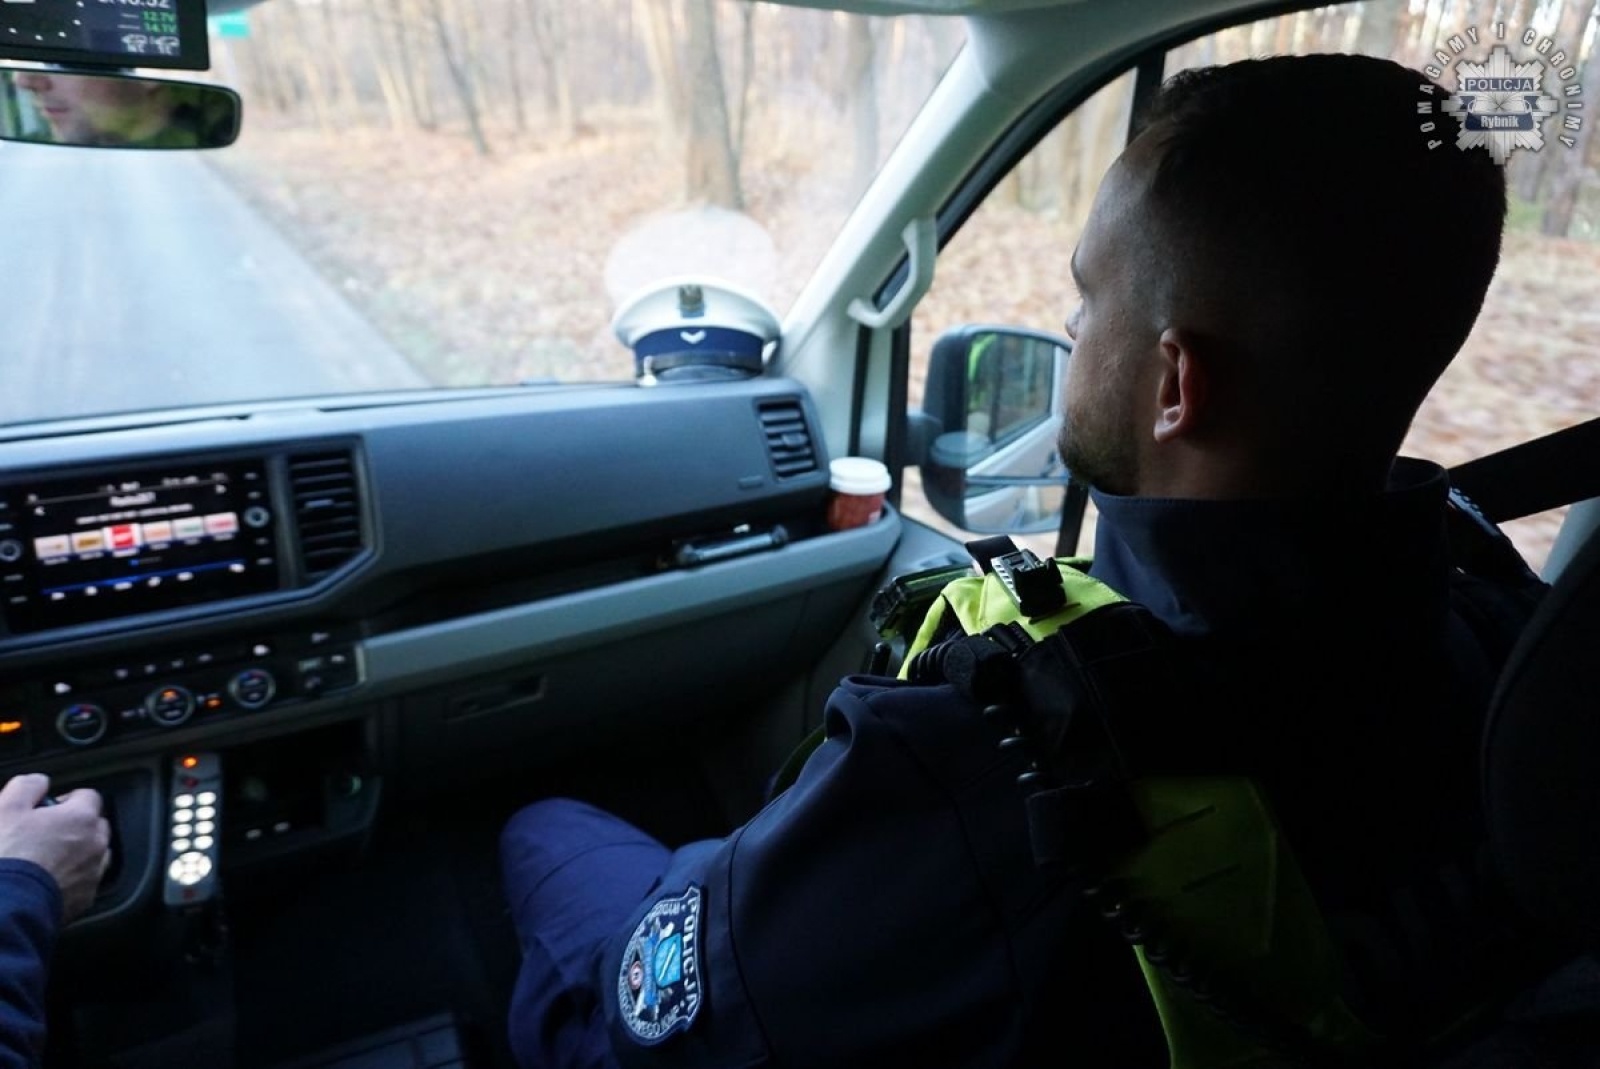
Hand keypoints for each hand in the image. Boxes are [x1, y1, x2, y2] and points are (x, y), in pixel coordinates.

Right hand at [0, 774, 111, 922]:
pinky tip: (49, 880)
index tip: (48, 808)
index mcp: (81, 818)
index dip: (67, 799)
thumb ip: (28, 786)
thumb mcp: (6, 809)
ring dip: (78, 852)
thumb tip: (40, 782)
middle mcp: (95, 845)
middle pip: (96, 825)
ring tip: (48, 858)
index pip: (89, 796)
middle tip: (46, 833)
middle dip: (76, 825)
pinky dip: (73, 878)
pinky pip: (86, 881)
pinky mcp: (85, 899)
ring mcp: (93, 874)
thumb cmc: (6, 856)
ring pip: (95, 854)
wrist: (7, 905)